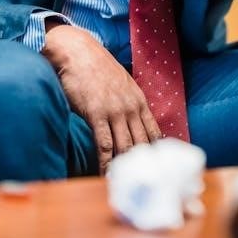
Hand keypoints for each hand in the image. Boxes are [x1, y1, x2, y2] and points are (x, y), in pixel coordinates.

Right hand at [42, 23, 161, 173]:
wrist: (79, 53)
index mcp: (139, 100)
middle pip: (143, 143)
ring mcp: (115, 111)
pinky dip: (106, 162)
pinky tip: (106, 174)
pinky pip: (105, 144)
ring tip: (126, 184)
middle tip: (145, 183)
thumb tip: (130, 122)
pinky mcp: (96, 114)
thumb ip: (128, 102)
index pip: (155, 132)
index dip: (157, 152)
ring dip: (125, 167)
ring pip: (126, 146)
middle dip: (144, 165)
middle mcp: (131, 107)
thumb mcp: (122, 84)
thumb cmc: (96, 68)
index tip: (159, 169)